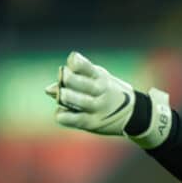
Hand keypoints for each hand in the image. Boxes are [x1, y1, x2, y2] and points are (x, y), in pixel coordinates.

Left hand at [45, 51, 172, 148]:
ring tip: (61, 95)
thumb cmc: (109, 93)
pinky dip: (63, 116)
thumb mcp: (98, 81)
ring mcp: (96, 108)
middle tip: (64, 79)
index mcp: (101, 78)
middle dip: (68, 79)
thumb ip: (75, 80)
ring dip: (65, 97)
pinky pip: (72, 119)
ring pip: (76, 101)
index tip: (73, 59)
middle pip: (80, 83)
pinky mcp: (91, 123)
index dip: (77, 62)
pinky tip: (61, 113)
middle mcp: (99, 92)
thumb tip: (48, 89)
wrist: (133, 114)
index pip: (87, 67)